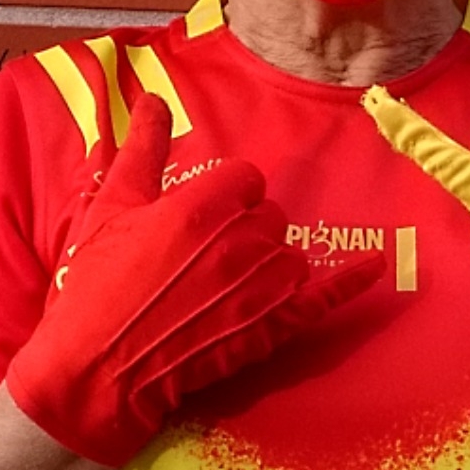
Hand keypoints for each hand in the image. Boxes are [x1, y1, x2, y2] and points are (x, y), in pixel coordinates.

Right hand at [8, 90, 380, 463]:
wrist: (94, 371)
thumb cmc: (95, 287)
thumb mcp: (110, 208)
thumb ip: (141, 150)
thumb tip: (154, 99)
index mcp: (203, 205)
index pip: (244, 178)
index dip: (224, 195)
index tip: (199, 216)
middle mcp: (241, 241)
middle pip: (269, 215)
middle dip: (243, 229)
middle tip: (200, 259)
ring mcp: (260, 288)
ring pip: (290, 255)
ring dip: (267, 263)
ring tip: (224, 286)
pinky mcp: (270, 329)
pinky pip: (323, 298)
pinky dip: (350, 282)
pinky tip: (375, 265)